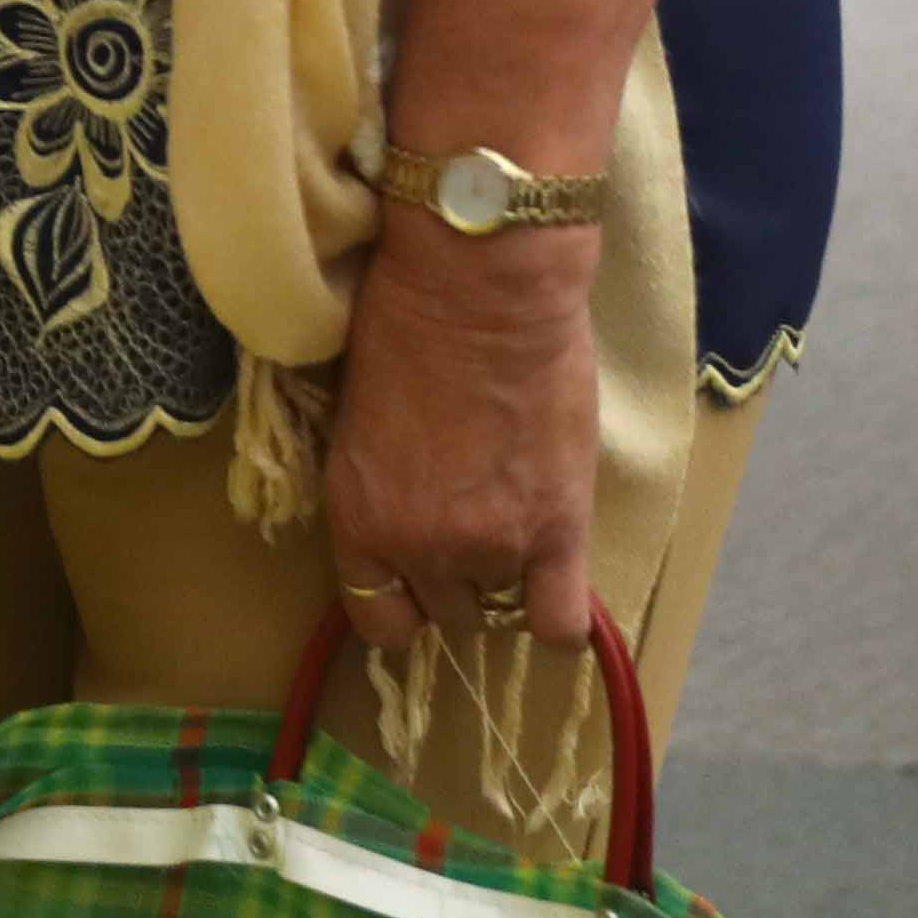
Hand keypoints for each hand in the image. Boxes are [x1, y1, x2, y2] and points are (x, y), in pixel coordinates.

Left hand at [317, 228, 602, 652]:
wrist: (478, 293)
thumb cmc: (403, 328)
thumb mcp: (356, 421)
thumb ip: (378, 486)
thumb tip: (404, 512)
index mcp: (357, 520)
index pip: (376, 616)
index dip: (400, 600)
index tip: (415, 574)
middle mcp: (418, 549)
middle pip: (446, 612)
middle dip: (457, 577)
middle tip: (474, 521)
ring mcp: (490, 547)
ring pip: (503, 606)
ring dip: (509, 573)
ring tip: (518, 515)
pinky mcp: (558, 531)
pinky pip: (561, 623)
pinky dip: (561, 618)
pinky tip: (558, 581)